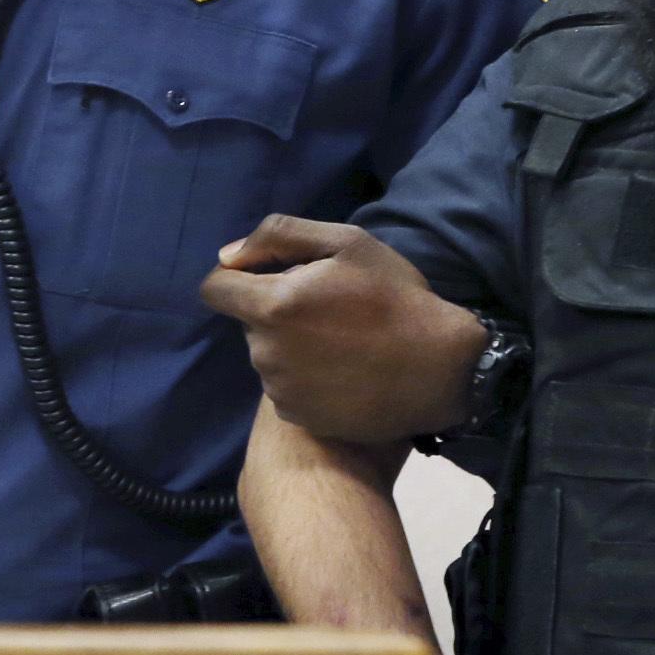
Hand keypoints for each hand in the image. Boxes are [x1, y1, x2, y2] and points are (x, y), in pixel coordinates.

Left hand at [198, 215, 481, 441]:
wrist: (440, 370)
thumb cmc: (397, 299)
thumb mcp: (350, 244)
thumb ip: (279, 237)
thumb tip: (228, 256)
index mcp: (273, 305)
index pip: (214, 289)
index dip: (237, 278)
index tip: (270, 279)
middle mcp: (265, 351)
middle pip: (250, 323)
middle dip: (277, 312)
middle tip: (330, 311)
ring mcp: (281, 390)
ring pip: (269, 357)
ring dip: (292, 346)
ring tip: (342, 344)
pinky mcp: (299, 417)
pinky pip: (287, 390)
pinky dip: (306, 379)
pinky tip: (344, 373)